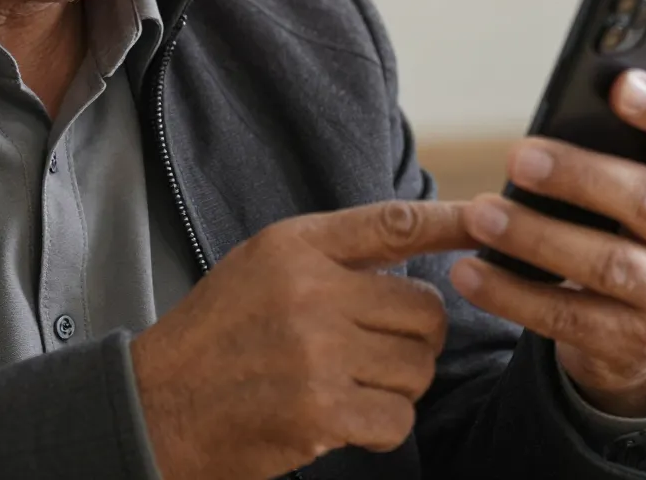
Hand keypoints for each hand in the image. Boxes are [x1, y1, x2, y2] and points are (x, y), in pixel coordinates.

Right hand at [131, 199, 471, 479]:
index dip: (452, 222)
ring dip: (396, 387)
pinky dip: (380, 426)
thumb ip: (332, 256)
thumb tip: (417, 250)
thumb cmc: (217, 337)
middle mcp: (309, 290)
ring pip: (418, 368)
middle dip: (413, 340)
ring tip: (347, 385)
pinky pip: (397, 417)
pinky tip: (341, 419)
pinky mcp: (320, 410)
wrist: (154, 406)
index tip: (491, 219)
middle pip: (425, 312)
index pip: (394, 225)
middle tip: (373, 354)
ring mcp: (316, 351)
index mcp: (295, 246)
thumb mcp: (261, 269)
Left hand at [450, 64, 645, 417]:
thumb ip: (641, 129)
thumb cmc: (627, 230)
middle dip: (578, 175)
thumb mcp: (641, 179)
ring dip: (536, 237)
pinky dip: (512, 295)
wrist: (638, 335)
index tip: (618, 84)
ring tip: (480, 215)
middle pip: (644, 199)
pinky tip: (470, 273)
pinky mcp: (630, 342)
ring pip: (604, 263)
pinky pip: (567, 316)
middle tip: (516, 156)